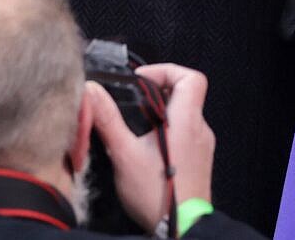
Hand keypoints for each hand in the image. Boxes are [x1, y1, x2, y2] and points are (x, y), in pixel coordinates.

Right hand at [87, 63, 215, 230]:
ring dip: (162, 115)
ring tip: (136, 128)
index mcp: (187, 120)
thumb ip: (108, 120)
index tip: (141, 80)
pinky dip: (169, 134)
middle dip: (158, 93)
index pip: (190, 77)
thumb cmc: (157, 194)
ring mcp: (202, 147)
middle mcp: (200, 129)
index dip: (166, 70)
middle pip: (186, 94)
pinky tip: (147, 151)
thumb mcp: (125, 154)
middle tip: (133, 103)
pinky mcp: (199, 162)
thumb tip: (92, 91)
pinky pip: (186, 136)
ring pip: (185, 116)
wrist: (182, 228)